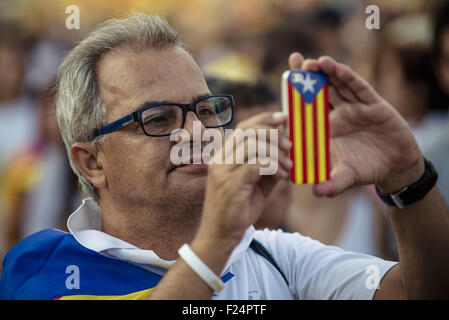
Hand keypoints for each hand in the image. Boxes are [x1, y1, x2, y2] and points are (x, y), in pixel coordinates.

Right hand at [196, 112, 292, 247]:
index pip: (243, 127)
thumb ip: (268, 167)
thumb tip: (286, 153)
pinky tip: (282, 176)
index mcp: (223, 156)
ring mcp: (223, 172)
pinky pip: (256, 165)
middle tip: (290, 145)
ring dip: (276, 153)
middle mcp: (220, 159)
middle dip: (273, 134)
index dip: (264, 119)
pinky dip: (274, 167)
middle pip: (248, 131)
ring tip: (288, 165)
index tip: (284, 117)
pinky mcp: (231, 185)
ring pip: (253, 146)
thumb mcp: (256, 184)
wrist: (220, 235)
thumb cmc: (238, 209)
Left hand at [288, 52, 424, 196]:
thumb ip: (332, 184)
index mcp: (327, 129)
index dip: (295, 97)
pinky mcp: (373, 105)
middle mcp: (338, 115)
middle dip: (307, 77)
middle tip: (294, 61)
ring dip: (325, 72)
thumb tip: (316, 192)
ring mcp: (355, 108)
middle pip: (319, 92)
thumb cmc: (367, 169)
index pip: (308, 110)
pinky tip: (335, 67)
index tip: (282, 84)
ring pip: (337, 85)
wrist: (395, 167)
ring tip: (311, 62)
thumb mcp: (346, 177)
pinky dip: (347, 77)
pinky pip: (358, 88)